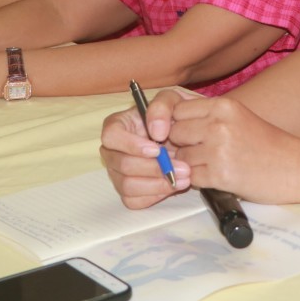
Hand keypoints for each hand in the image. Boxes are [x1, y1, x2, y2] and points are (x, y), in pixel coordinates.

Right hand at [100, 89, 196, 208]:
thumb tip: (156, 131)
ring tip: (183, 178)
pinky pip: (135, 200)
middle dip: (154, 169)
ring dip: (158, 184)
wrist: (188, 135)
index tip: (157, 149)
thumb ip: (162, 107)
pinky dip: (155, 195)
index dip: (131, 145)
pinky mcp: (128, 191)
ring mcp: (118, 172)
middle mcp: (113, 150)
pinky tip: (172, 186)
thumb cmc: (175, 115)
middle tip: (183, 168)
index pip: (111, 136)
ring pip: (127, 186)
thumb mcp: (172, 100)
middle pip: (122, 164)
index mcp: (117, 125)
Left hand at [166, 96, 299, 204]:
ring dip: (189, 165)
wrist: (297, 167)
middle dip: (180, 146)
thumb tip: (167, 126)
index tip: (183, 135)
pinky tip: (216, 178)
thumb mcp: (237, 118)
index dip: (174, 123)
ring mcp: (219, 149)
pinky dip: (198, 180)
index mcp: (223, 105)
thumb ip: (206, 117)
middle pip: (173, 133)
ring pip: (180, 157)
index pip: (176, 109)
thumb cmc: (267, 144)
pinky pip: (191, 177)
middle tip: (198, 153)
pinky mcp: (221, 174)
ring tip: (211, 166)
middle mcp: (219, 123)